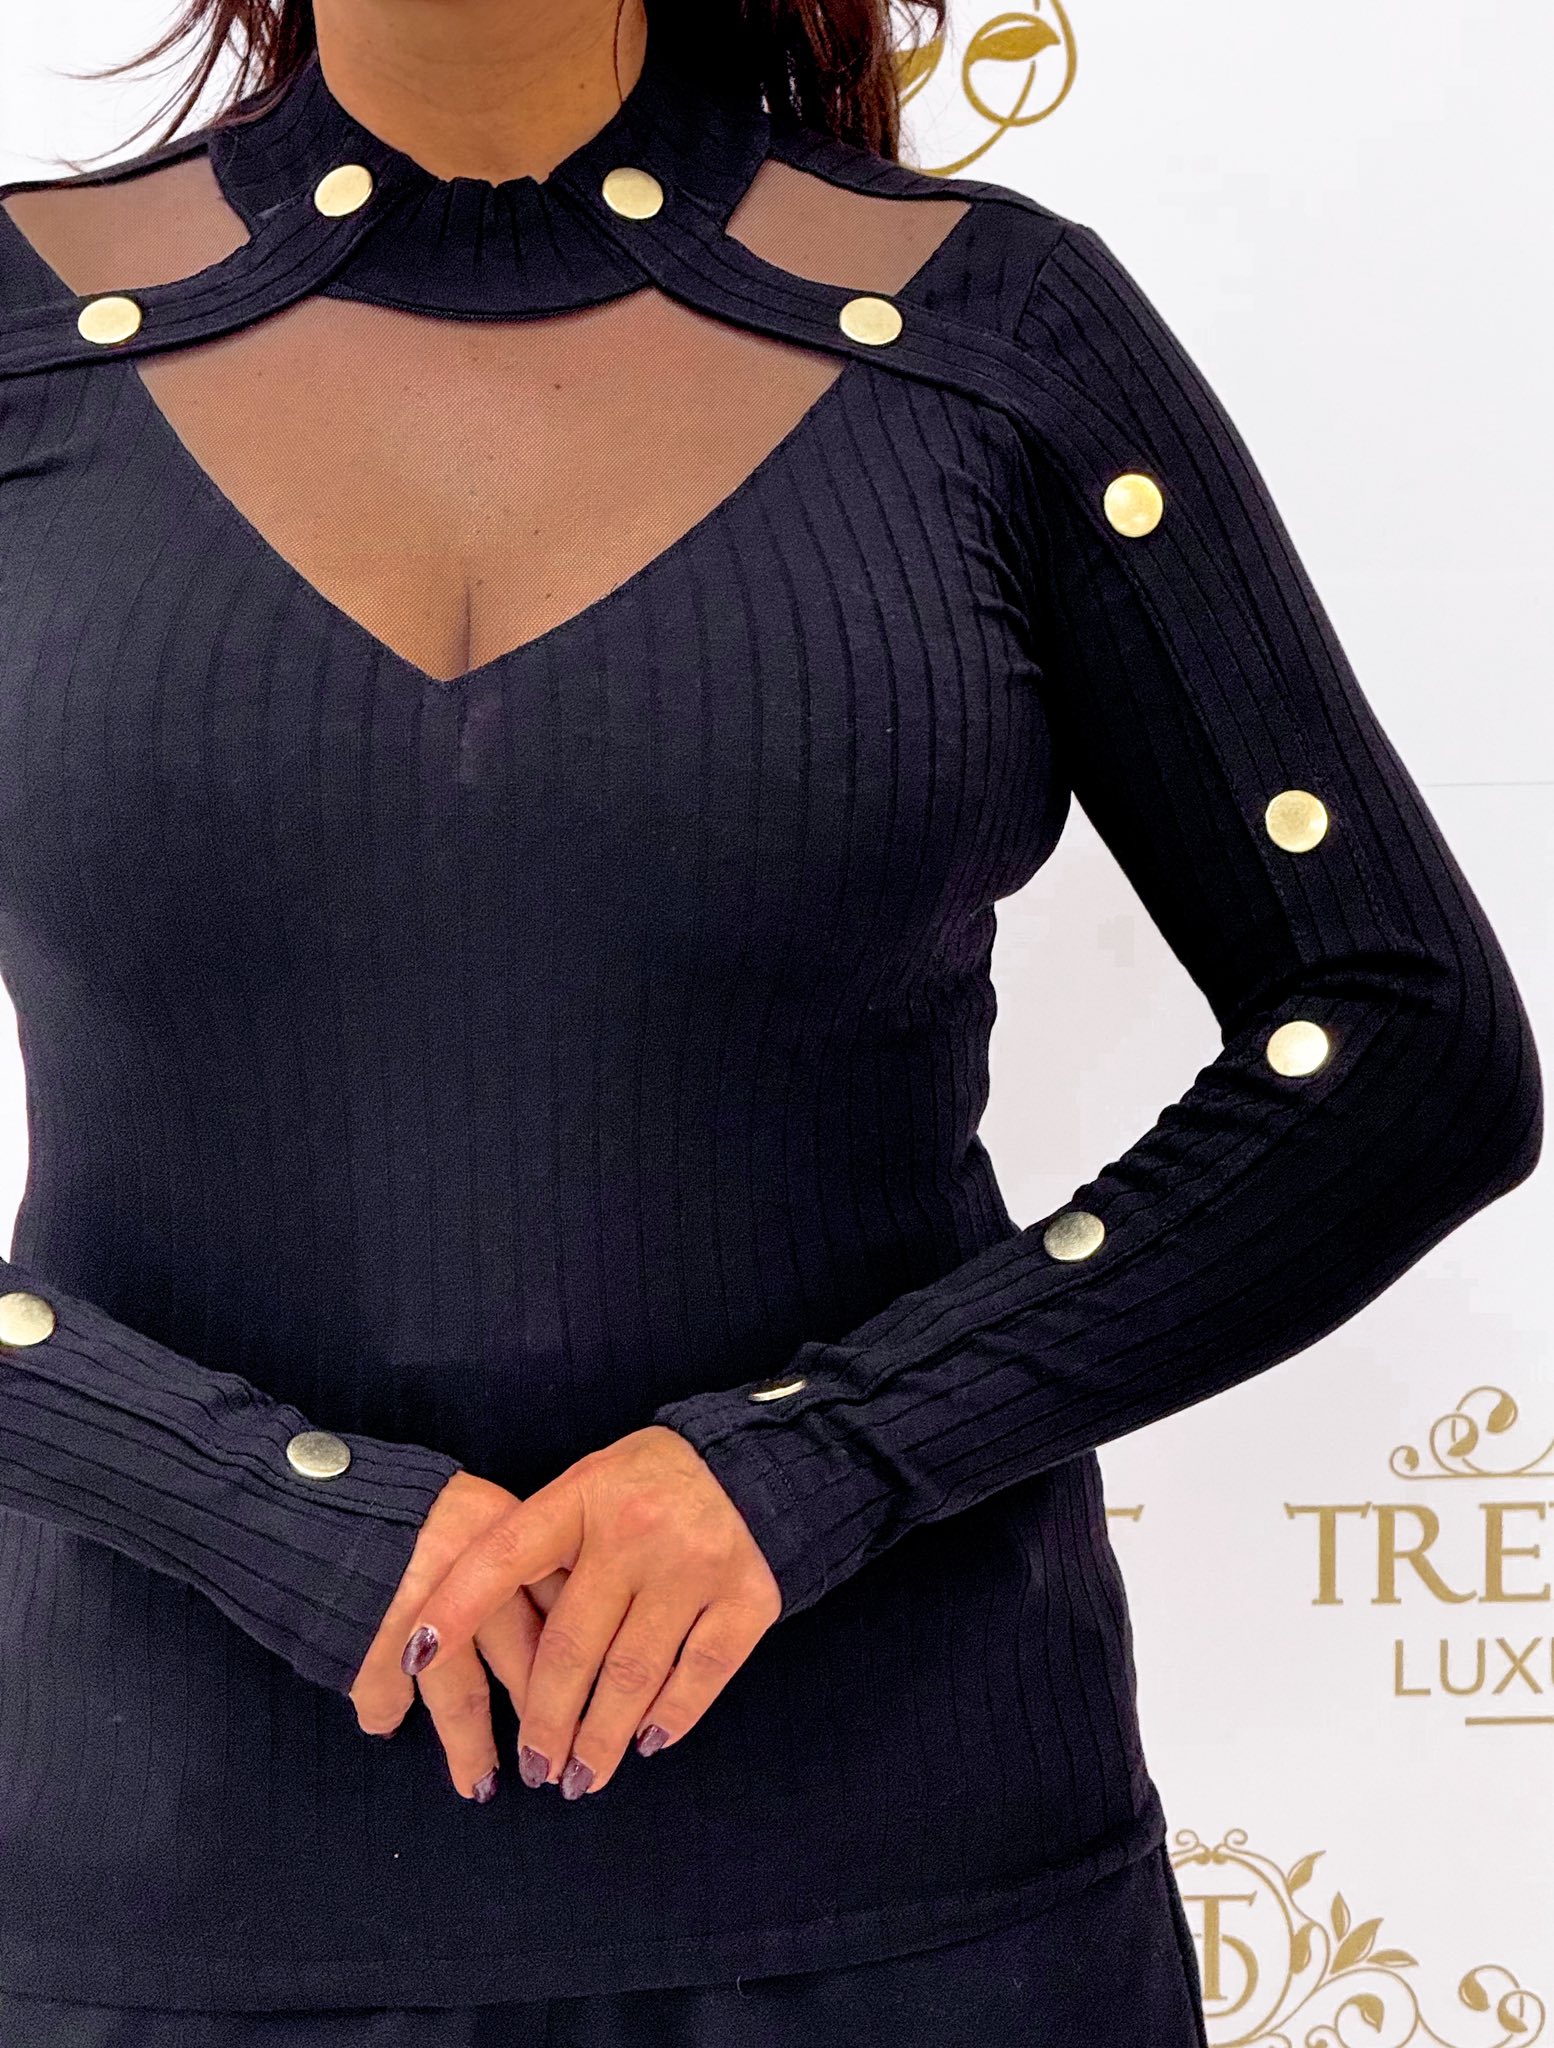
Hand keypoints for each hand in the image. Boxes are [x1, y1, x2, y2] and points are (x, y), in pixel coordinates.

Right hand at [349, 1470, 569, 1799]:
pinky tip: (388, 1725)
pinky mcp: (368, 1646)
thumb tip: (555, 1613)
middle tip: (552, 1758)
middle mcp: (468, 1574)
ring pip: (460, 1694)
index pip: (559, 1600)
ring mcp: (417, 1615)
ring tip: (481, 1785)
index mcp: (499, 1533)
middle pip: (521, 1655)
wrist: (296, 1497)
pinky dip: (386, 1712)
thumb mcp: (461, 1510)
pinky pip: (386, 1696)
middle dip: (542, 1712)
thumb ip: (503, 1555)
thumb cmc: (385, 1500)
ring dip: (472, 1745)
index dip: (577, 1652)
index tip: (594, 1691)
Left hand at [398, 1426, 781, 1797]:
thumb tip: (466, 1632)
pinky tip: (645, 1742)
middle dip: (545, 1721)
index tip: (415, 1657)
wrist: (745, 1465)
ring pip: (633, 1675)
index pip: (505, 1555)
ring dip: (600, 1739)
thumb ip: (540, 1548)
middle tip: (533, 1768)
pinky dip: (670, 1718)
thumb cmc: (643, 1487)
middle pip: (571, 1646)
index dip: (457, 1607)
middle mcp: (637, 1529)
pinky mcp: (748, 1596)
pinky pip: (700, 1674)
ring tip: (579, 1777)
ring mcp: (696, 1563)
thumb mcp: (584, 1488)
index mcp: (582, 1496)